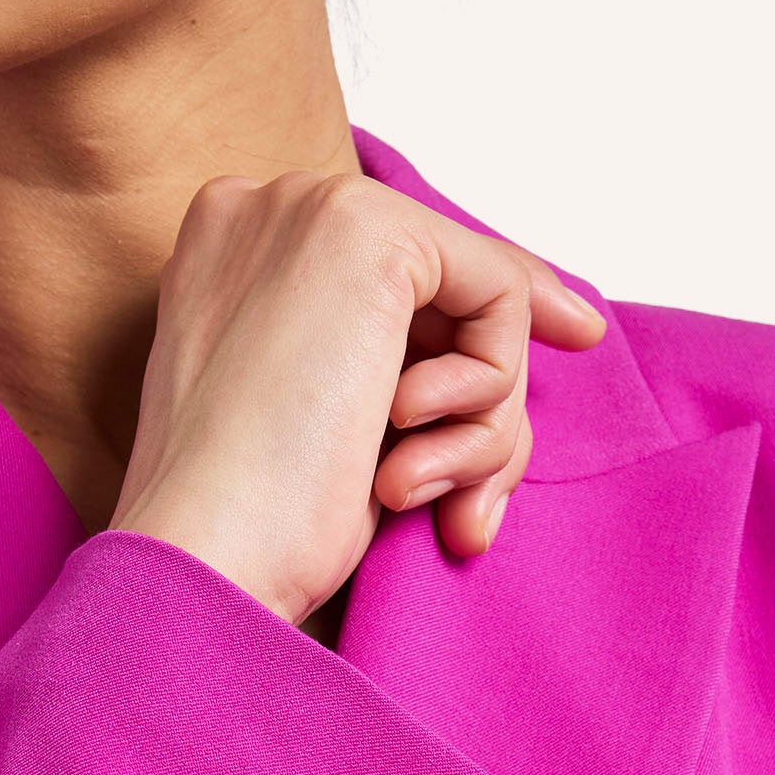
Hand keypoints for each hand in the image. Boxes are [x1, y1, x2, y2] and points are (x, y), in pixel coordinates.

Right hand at [112, 169, 605, 622]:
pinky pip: (497, 293)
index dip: (477, 321)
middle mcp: (263, 210)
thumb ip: (400, 365)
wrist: (201, 564)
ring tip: (409, 492)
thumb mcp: (330, 429)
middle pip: (444, 288)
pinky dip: (488, 390)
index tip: (573, 337)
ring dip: (482, 422)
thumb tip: (559, 318)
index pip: (394, 274)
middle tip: (467, 515)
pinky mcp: (368, 236)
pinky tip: (413, 454)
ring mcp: (312, 212)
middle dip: (485, 405)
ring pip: (478, 296)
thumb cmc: (251, 533)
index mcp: (228, 257)